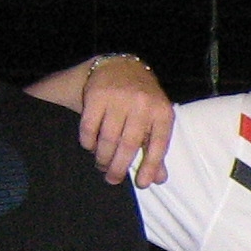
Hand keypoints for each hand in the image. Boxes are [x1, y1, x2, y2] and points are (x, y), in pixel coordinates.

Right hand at [81, 57, 172, 186]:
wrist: (122, 67)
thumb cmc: (143, 101)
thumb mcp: (156, 120)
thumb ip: (157, 149)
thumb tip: (159, 179)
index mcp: (162, 112)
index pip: (159, 146)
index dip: (150, 167)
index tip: (141, 184)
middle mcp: (142, 104)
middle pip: (129, 145)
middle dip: (119, 167)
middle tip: (112, 179)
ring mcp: (119, 98)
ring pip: (108, 138)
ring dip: (103, 157)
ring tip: (102, 164)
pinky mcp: (97, 95)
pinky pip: (90, 127)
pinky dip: (88, 142)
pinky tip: (90, 147)